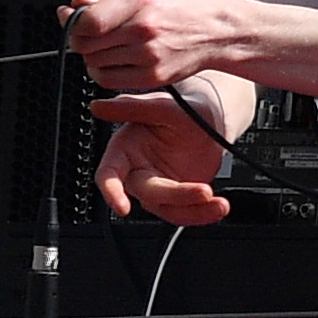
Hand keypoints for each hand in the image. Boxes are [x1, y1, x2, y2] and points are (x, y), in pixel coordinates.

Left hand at [60, 0, 254, 95]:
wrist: (215, 32)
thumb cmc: (180, 7)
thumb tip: (74, 7)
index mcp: (139, 0)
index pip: (87, 21)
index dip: (71, 22)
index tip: (71, 19)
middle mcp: (143, 28)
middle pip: (84, 43)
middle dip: (79, 38)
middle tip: (89, 34)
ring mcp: (147, 55)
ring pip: (93, 62)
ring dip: (92, 55)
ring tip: (108, 46)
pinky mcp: (151, 76)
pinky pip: (107, 80)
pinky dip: (101, 72)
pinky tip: (111, 61)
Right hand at [90, 90, 235, 224]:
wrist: (213, 117)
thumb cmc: (183, 107)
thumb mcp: (162, 105)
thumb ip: (132, 107)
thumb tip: (98, 107)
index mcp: (124, 149)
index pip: (109, 174)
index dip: (111, 191)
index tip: (121, 208)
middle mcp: (138, 170)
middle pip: (147, 194)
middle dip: (177, 196)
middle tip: (204, 191)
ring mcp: (159, 185)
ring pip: (168, 209)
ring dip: (194, 211)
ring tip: (219, 204)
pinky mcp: (179, 196)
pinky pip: (186, 212)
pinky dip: (204, 213)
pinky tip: (219, 206)